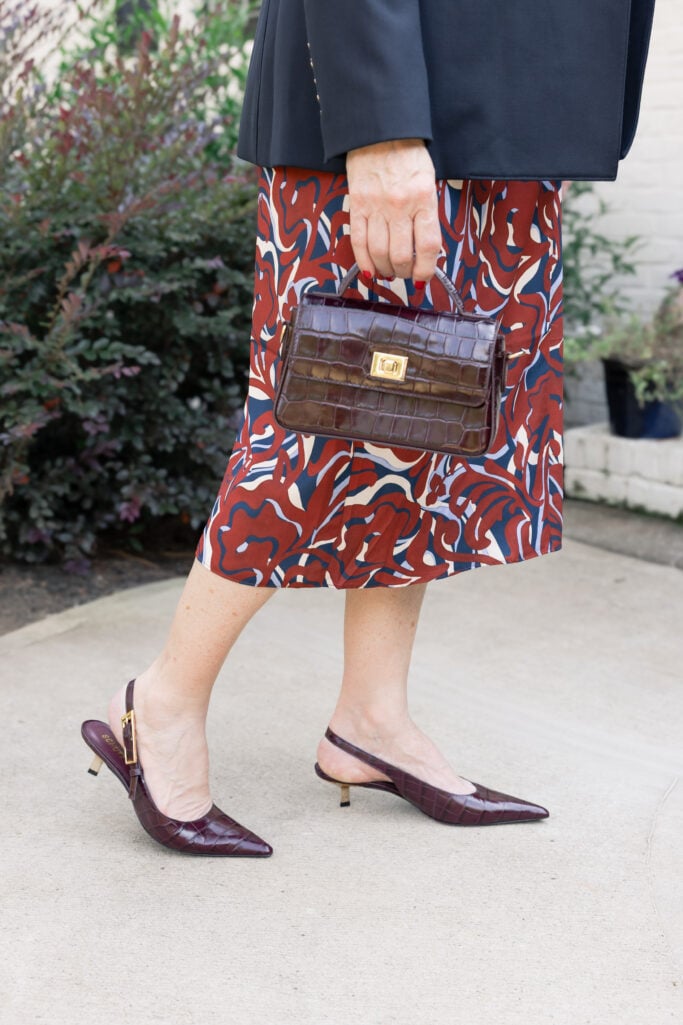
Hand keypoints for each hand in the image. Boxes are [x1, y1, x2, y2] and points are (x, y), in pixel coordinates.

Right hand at [345, 138, 440, 286]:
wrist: (380, 131)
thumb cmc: (408, 157)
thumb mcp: (428, 183)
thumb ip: (426, 215)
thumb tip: (423, 252)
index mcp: (423, 199)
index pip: (428, 246)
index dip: (426, 270)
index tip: (424, 278)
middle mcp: (400, 206)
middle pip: (401, 256)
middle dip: (404, 273)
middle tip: (404, 274)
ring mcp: (376, 206)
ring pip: (380, 252)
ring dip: (385, 270)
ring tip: (388, 272)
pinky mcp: (357, 205)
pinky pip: (358, 241)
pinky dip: (364, 261)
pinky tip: (369, 271)